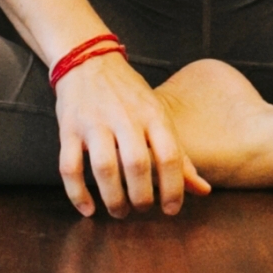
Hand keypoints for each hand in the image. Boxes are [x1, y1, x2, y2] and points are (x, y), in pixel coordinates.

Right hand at [52, 52, 209, 217]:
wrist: (89, 61)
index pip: (169, 155)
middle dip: (142, 197)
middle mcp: (125, 117)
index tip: (171, 210)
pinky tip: (89, 209)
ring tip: (119, 211)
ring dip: (113, 198)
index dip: (174, 188)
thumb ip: (179, 154)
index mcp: (152, 115)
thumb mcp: (159, 115)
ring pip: (104, 167)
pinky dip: (77, 193)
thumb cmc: (130, 95)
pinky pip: (69, 167)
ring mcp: (94, 122)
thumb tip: (203, 190)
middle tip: (142, 210)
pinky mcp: (69, 128)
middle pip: (137, 164)